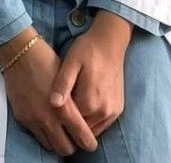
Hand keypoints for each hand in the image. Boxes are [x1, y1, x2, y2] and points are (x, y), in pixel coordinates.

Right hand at [0, 32, 96, 155]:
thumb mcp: (68, 80)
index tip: (90, 142)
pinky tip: (46, 122)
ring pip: (50, 146)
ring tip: (60, 131)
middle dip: (72, 145)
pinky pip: (36, 135)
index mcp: (64, 108)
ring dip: (57, 141)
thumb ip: (74, 103)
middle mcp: (49, 118)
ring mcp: (33, 120)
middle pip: (65, 148)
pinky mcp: (22, 118)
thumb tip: (83, 118)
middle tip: (74, 137)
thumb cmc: (48, 60)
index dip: (89, 142)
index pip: (82, 137)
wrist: (20, 52)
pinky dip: (43, 133)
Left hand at [49, 12, 131, 137]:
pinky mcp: (118, 109)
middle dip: (70, 124)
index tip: (52, 107)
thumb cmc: (88, 49)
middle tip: (61, 107)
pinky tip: (83, 106)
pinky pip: (102, 124)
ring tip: (71, 106)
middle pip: (82, 130)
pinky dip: (92, 121)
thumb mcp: (71, 62)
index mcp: (90, 102)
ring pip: (92, 129)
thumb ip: (62, 83)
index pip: (70, 123)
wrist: (111, 41)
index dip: (59, 118)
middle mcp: (104, 112)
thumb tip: (53, 103)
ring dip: (82, 124)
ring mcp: (113, 112)